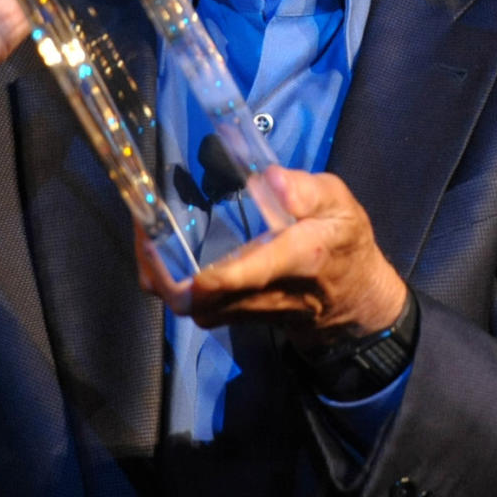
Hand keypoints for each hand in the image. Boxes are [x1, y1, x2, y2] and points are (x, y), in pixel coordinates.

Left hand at [139, 167, 408, 350]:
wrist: (353, 300)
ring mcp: (246, 310)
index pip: (244, 276)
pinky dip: (171, 281)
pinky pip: (195, 306)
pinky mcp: (235, 316)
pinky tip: (163, 246)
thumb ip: (308, 190)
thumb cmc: (344, 243)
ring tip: (147, 229)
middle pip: (201, 300)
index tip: (174, 251)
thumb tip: (268, 180)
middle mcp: (264, 292)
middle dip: (162, 270)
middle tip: (143, 224)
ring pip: (191, 307)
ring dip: (161, 275)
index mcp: (294, 259)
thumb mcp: (341, 205)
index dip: (208, 274)